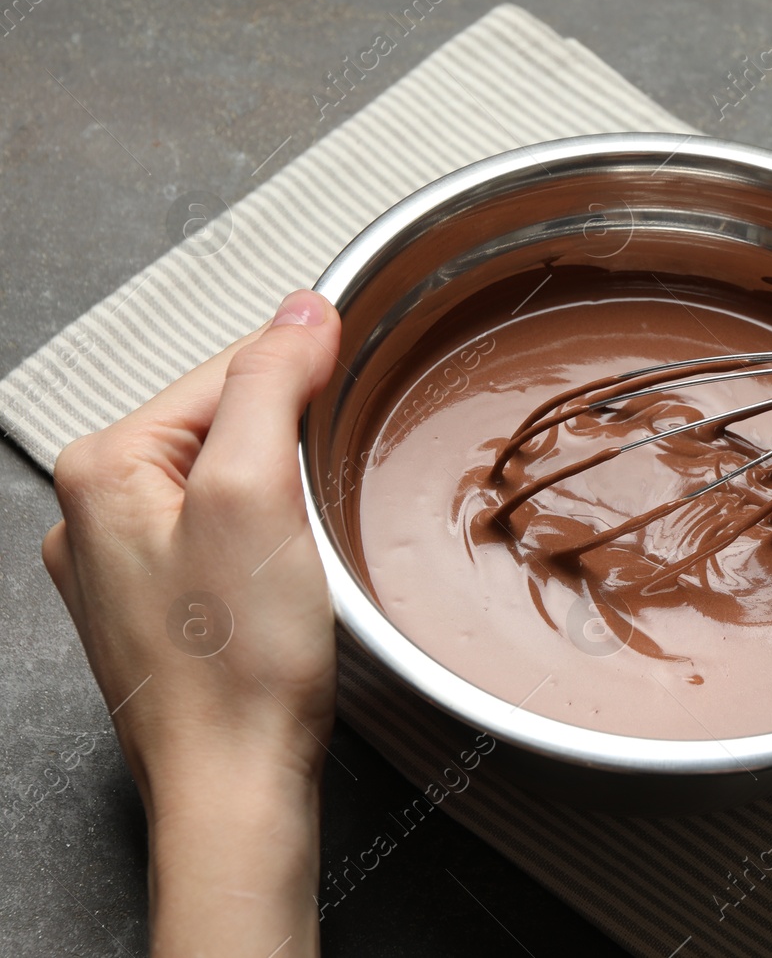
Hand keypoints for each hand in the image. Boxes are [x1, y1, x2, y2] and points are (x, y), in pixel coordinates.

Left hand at [42, 289, 341, 956]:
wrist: (232, 785)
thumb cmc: (238, 662)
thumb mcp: (257, 495)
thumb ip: (270, 386)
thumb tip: (301, 310)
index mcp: (103, 468)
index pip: (224, 372)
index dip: (301, 378)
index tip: (354, 399)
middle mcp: (94, 512)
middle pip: (221, 423)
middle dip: (288, 445)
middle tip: (322, 501)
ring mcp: (121, 565)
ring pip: (223, 479)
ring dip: (280, 492)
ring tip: (306, 545)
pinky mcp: (157, 607)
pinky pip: (218, 533)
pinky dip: (264, 537)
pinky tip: (284, 577)